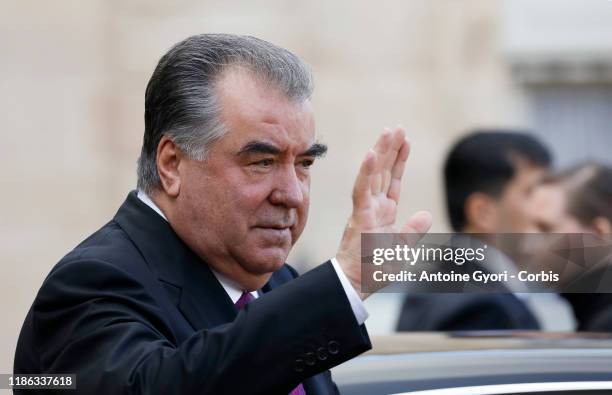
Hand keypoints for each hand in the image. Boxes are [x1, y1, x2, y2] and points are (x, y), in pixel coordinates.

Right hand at [336, 127, 431, 298]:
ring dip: (380, 152)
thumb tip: (427, 214)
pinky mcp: (359, 216)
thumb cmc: (374, 269)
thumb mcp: (402, 249)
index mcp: (383, 212)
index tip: (405, 141)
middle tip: (396, 128)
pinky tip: (371, 154)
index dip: (399, 161)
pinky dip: (365, 171)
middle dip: (390, 148)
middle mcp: (373, 206)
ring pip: (373, 174)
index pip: (392, 180)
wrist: (357, 284)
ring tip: (388, 131)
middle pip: (382, 171)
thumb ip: (413, 231)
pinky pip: (362, 190)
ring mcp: (365, 209)